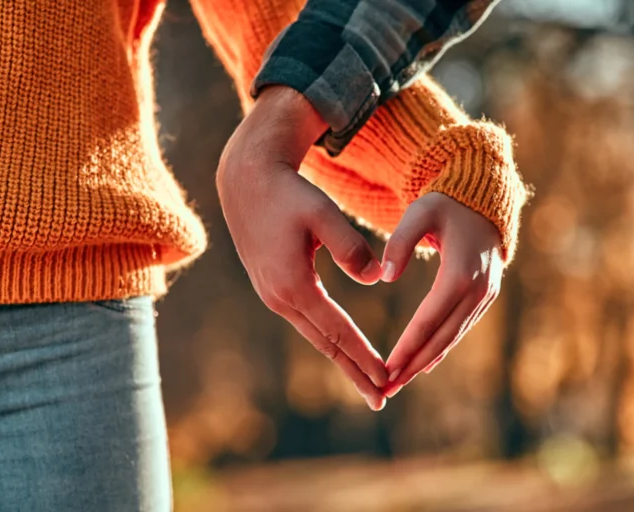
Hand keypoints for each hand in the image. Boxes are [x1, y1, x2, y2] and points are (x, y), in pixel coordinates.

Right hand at [216, 86, 387, 409]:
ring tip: (367, 382)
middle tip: (381, 399)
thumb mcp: (322, 214)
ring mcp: (273, 295)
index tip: (386, 378)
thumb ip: (350, 247)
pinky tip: (342, 349)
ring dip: (342, 360)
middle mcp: (279, 298)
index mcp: (293, 284)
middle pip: (325, 345)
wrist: (247, 181)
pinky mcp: (273, 288)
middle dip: (354, 373)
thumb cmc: (289, 193)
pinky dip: (328, 340)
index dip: (364, 356)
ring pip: (315, 336)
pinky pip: (307, 322)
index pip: (337, 330)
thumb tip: (375, 278)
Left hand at [382, 192, 503, 396]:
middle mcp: (478, 290)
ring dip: (426, 362)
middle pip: (442, 337)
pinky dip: (441, 348)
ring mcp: (485, 296)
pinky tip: (423, 365)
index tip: (387, 368)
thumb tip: (384, 277)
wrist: (483, 199)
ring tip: (398, 383)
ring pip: (453, 337)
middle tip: (386, 389)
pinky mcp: (485, 297)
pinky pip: (460, 328)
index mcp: (461, 273)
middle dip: (413, 365)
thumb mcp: (420, 212)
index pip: (429, 319)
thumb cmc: (446, 204)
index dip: (408, 346)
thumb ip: (399, 242)